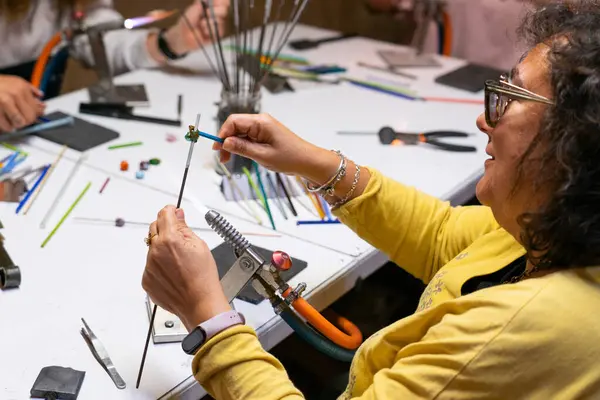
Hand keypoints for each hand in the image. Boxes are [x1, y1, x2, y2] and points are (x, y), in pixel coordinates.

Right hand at [0, 75, 44, 131]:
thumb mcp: (17, 83)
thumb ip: (32, 93)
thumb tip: (42, 105)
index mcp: (22, 88)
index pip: (36, 109)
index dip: (35, 115)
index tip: (32, 116)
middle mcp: (14, 95)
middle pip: (29, 118)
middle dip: (27, 121)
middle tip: (22, 119)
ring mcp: (3, 103)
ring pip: (19, 123)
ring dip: (17, 124)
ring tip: (13, 120)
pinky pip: (6, 126)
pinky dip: (7, 127)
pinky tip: (5, 121)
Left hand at [143, 206, 230, 330]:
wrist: (199, 303)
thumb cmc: (203, 278)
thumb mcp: (199, 246)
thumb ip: (184, 228)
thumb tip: (177, 215)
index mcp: (169, 240)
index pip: (164, 215)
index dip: (171, 211)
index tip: (174, 212)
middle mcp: (155, 252)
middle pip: (154, 229)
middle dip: (165, 228)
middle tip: (178, 238)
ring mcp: (149, 267)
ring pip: (152, 249)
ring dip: (162, 249)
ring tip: (179, 263)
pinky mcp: (146, 280)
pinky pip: (151, 266)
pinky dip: (160, 266)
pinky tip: (174, 273)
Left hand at [164, 0, 229, 55]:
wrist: (184, 38)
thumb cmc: (187, 22)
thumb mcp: (192, 10)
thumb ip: (201, 4)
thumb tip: (208, 0)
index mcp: (210, 5)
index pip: (222, 1)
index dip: (221, 1)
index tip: (216, 2)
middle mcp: (216, 13)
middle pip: (224, 10)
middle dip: (216, 11)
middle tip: (207, 12)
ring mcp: (218, 24)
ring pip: (221, 20)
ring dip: (209, 22)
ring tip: (201, 24)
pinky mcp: (218, 34)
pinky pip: (218, 31)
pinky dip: (210, 31)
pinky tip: (204, 32)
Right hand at [213, 113, 339, 182]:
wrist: (307, 161)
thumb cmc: (290, 157)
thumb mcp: (263, 155)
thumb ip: (242, 148)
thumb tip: (225, 142)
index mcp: (261, 122)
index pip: (233, 121)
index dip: (222, 133)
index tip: (217, 148)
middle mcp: (261, 121)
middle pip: (235, 126)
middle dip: (226, 141)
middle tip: (222, 158)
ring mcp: (263, 128)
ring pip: (240, 133)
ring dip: (232, 145)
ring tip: (228, 160)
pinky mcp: (265, 135)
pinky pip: (248, 137)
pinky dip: (241, 146)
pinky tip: (239, 155)